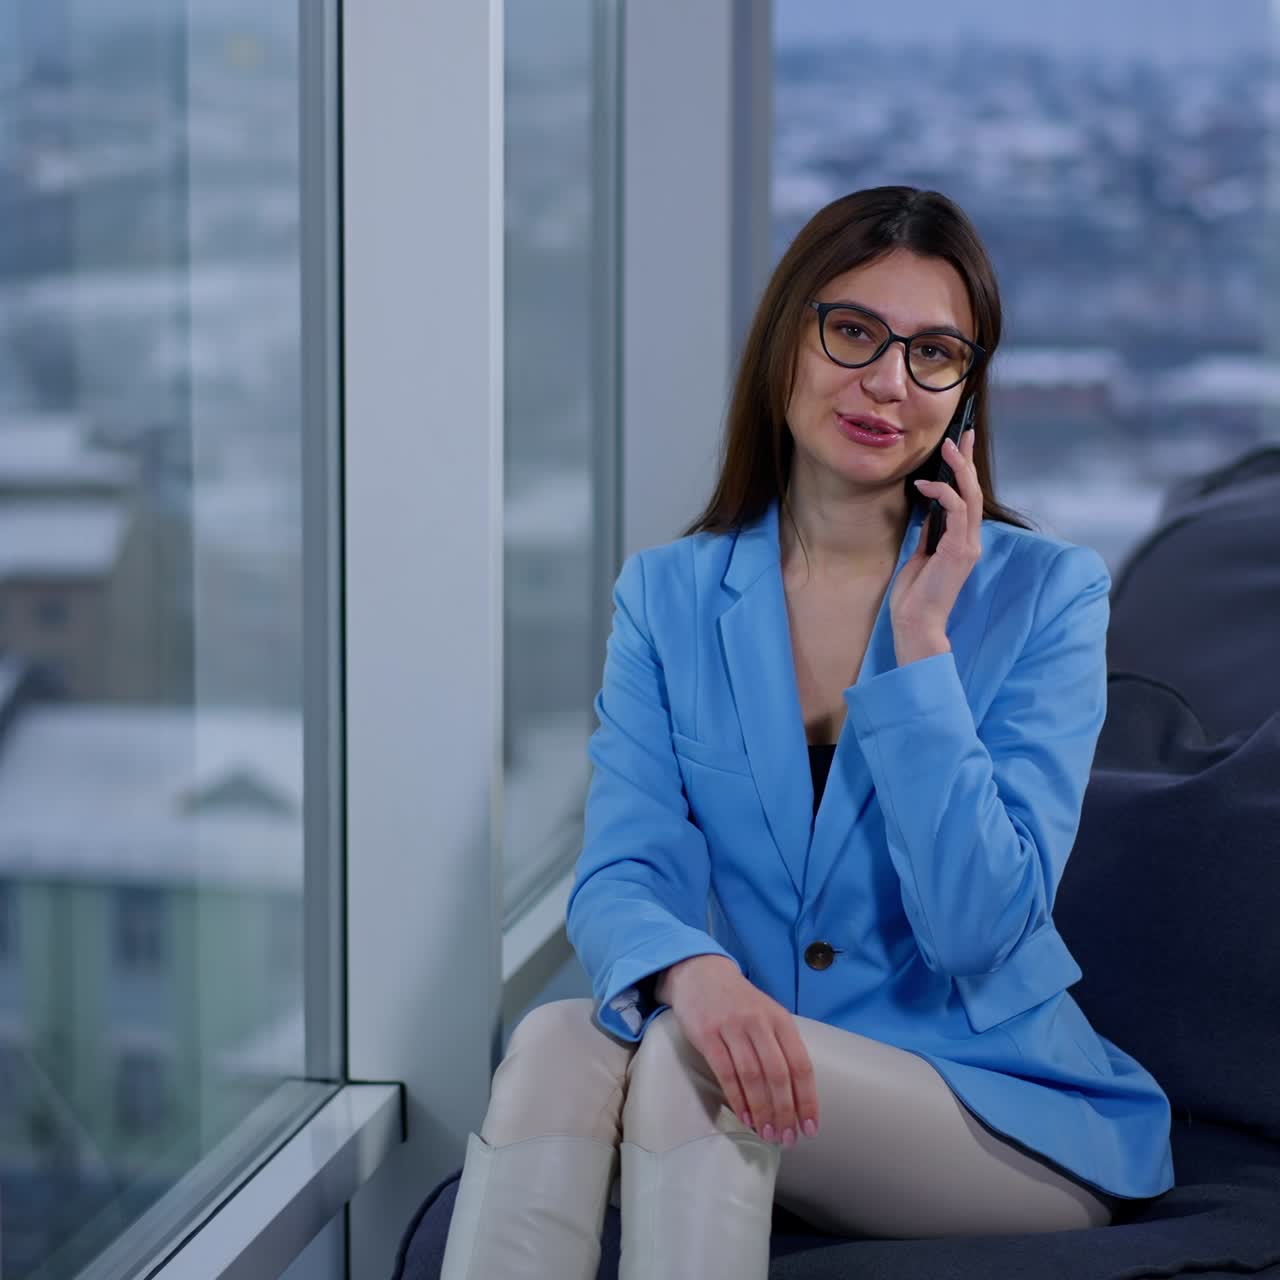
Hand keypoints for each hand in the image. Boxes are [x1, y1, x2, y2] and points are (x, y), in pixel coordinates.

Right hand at [656, 955, 818, 1145]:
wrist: (700, 974)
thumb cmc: (739, 1002)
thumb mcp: (767, 1014)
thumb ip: (781, 1046)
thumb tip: (796, 1095)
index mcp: (780, 1020)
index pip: (800, 1065)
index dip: (807, 1100)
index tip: (809, 1128)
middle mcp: (759, 1023)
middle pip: (778, 1075)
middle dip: (785, 1112)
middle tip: (787, 1138)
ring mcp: (733, 1028)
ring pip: (752, 1078)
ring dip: (761, 1111)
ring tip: (767, 1134)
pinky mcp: (708, 1035)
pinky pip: (726, 1074)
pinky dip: (737, 1099)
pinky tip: (744, 1117)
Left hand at [893, 427, 982, 641]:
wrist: (916, 622)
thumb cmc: (915, 595)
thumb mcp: (920, 555)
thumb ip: (929, 532)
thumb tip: (928, 507)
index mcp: (963, 542)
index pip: (968, 499)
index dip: (965, 471)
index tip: (960, 446)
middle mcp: (971, 541)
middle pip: (974, 491)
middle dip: (967, 460)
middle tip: (961, 434)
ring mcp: (968, 545)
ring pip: (970, 496)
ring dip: (959, 468)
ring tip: (947, 446)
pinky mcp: (959, 550)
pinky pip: (956, 510)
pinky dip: (943, 492)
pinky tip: (925, 484)